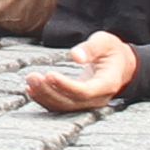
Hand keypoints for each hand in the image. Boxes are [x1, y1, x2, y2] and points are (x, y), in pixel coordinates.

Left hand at [24, 34, 139, 113]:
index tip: (50, 74)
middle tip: (32, 76)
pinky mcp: (78, 103)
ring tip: (29, 81)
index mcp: (107, 83)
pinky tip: (30, 89)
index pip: (85, 92)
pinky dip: (44, 99)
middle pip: (71, 102)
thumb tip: (75, 56)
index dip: (66, 86)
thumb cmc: (111, 51)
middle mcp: (98, 98)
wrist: (120, 65)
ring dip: (44, 96)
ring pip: (63, 107)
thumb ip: (92, 48)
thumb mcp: (106, 42)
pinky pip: (60, 105)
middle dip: (49, 92)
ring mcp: (88, 103)